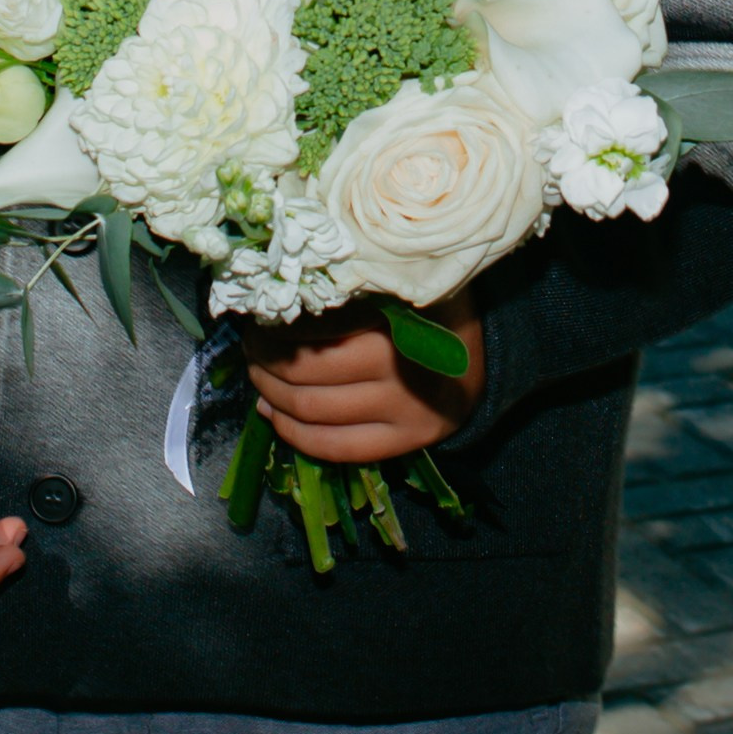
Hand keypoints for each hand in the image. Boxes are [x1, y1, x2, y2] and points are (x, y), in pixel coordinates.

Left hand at [244, 296, 483, 462]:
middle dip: (265, 361)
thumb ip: (353, 287)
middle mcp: (399, 370)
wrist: (481, 360)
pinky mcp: (405, 442)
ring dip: (271, 395)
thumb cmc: (430, 311)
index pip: (316, 330)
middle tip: (251, 348)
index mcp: (395, 323)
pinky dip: (295, 435)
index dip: (275, 329)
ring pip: (314, 410)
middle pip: (306, 372)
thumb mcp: (400, 285)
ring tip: (258, 376)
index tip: (257, 321)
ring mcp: (404, 412)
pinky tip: (275, 416)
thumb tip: (280, 300)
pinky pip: (336, 448)